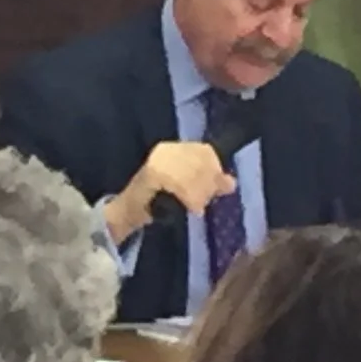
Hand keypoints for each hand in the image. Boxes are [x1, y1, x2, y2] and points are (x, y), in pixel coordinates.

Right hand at [106, 140, 235, 244]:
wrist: (129, 213)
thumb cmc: (159, 202)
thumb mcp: (190, 191)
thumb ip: (209, 184)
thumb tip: (231, 183)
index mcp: (176, 148)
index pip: (205, 151)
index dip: (216, 168)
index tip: (223, 187)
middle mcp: (167, 150)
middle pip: (200, 161)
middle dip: (208, 183)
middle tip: (206, 201)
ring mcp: (157, 160)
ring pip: (191, 172)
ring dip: (198, 192)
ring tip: (197, 206)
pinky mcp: (151, 173)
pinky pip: (178, 182)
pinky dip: (187, 196)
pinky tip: (190, 207)